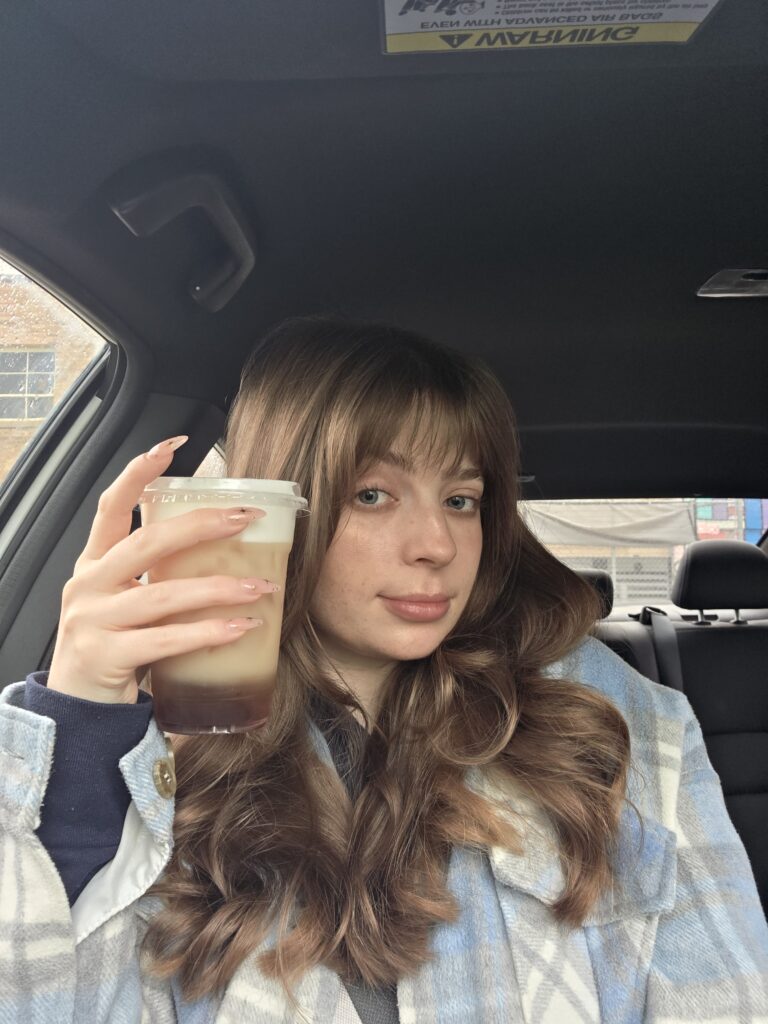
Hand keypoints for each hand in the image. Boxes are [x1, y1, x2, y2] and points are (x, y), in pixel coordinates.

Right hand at [47, 436, 273, 703]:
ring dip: (220, 587)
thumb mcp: (121, 600)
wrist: (75, 706)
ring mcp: (94, 620)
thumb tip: (218, 544)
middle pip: (147, 542)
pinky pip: (167, 640)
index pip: (111, 507)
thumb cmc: (110, 645)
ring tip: (262, 586)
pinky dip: (208, 631)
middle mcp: (88, 585)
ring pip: (164, 594)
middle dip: (202, 526)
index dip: (139, 474)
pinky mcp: (107, 657)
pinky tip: (240, 627)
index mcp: (93, 564)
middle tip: (245, 518)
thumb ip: (153, 574)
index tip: (171, 447)